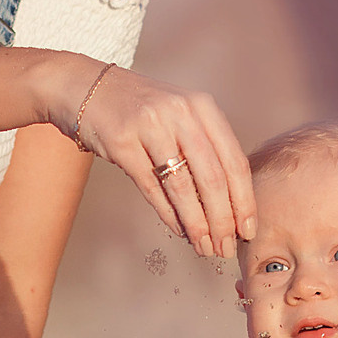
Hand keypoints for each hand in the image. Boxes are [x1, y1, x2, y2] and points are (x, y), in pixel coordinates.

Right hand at [49, 60, 256, 259]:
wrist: (89, 88)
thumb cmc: (143, 110)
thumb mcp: (181, 116)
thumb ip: (205, 149)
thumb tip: (230, 205)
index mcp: (203, 107)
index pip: (234, 161)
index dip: (244, 200)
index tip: (248, 230)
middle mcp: (180, 113)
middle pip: (212, 178)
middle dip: (222, 220)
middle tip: (226, 248)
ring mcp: (150, 126)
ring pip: (182, 187)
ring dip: (196, 224)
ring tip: (204, 247)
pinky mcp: (122, 142)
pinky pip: (151, 187)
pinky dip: (168, 214)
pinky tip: (180, 231)